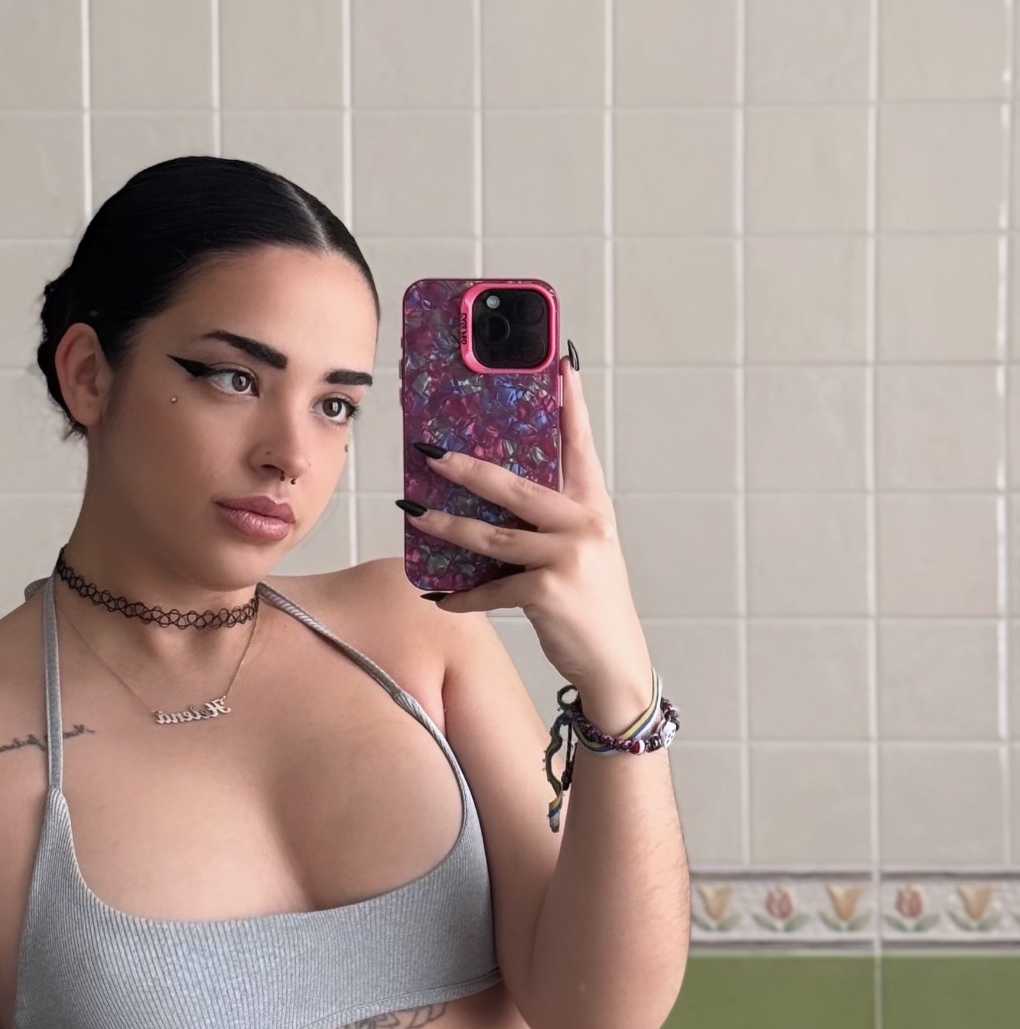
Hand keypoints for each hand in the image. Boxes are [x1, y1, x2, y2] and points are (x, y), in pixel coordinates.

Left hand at [406, 356, 654, 733]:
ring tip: (413, 513)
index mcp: (594, 507)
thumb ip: (551, 521)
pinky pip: (491, 588)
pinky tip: (439, 596)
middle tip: (430, 451)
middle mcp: (585, 525)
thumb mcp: (584, 552)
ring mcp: (568, 557)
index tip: (561, 365)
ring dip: (446, 526)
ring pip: (492, 535)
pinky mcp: (549, 592)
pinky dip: (462, 595)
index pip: (579, 446)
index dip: (571, 404)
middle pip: (516, 486)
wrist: (616, 664)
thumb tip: (493, 497)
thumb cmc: (593, 605)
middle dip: (467, 468)